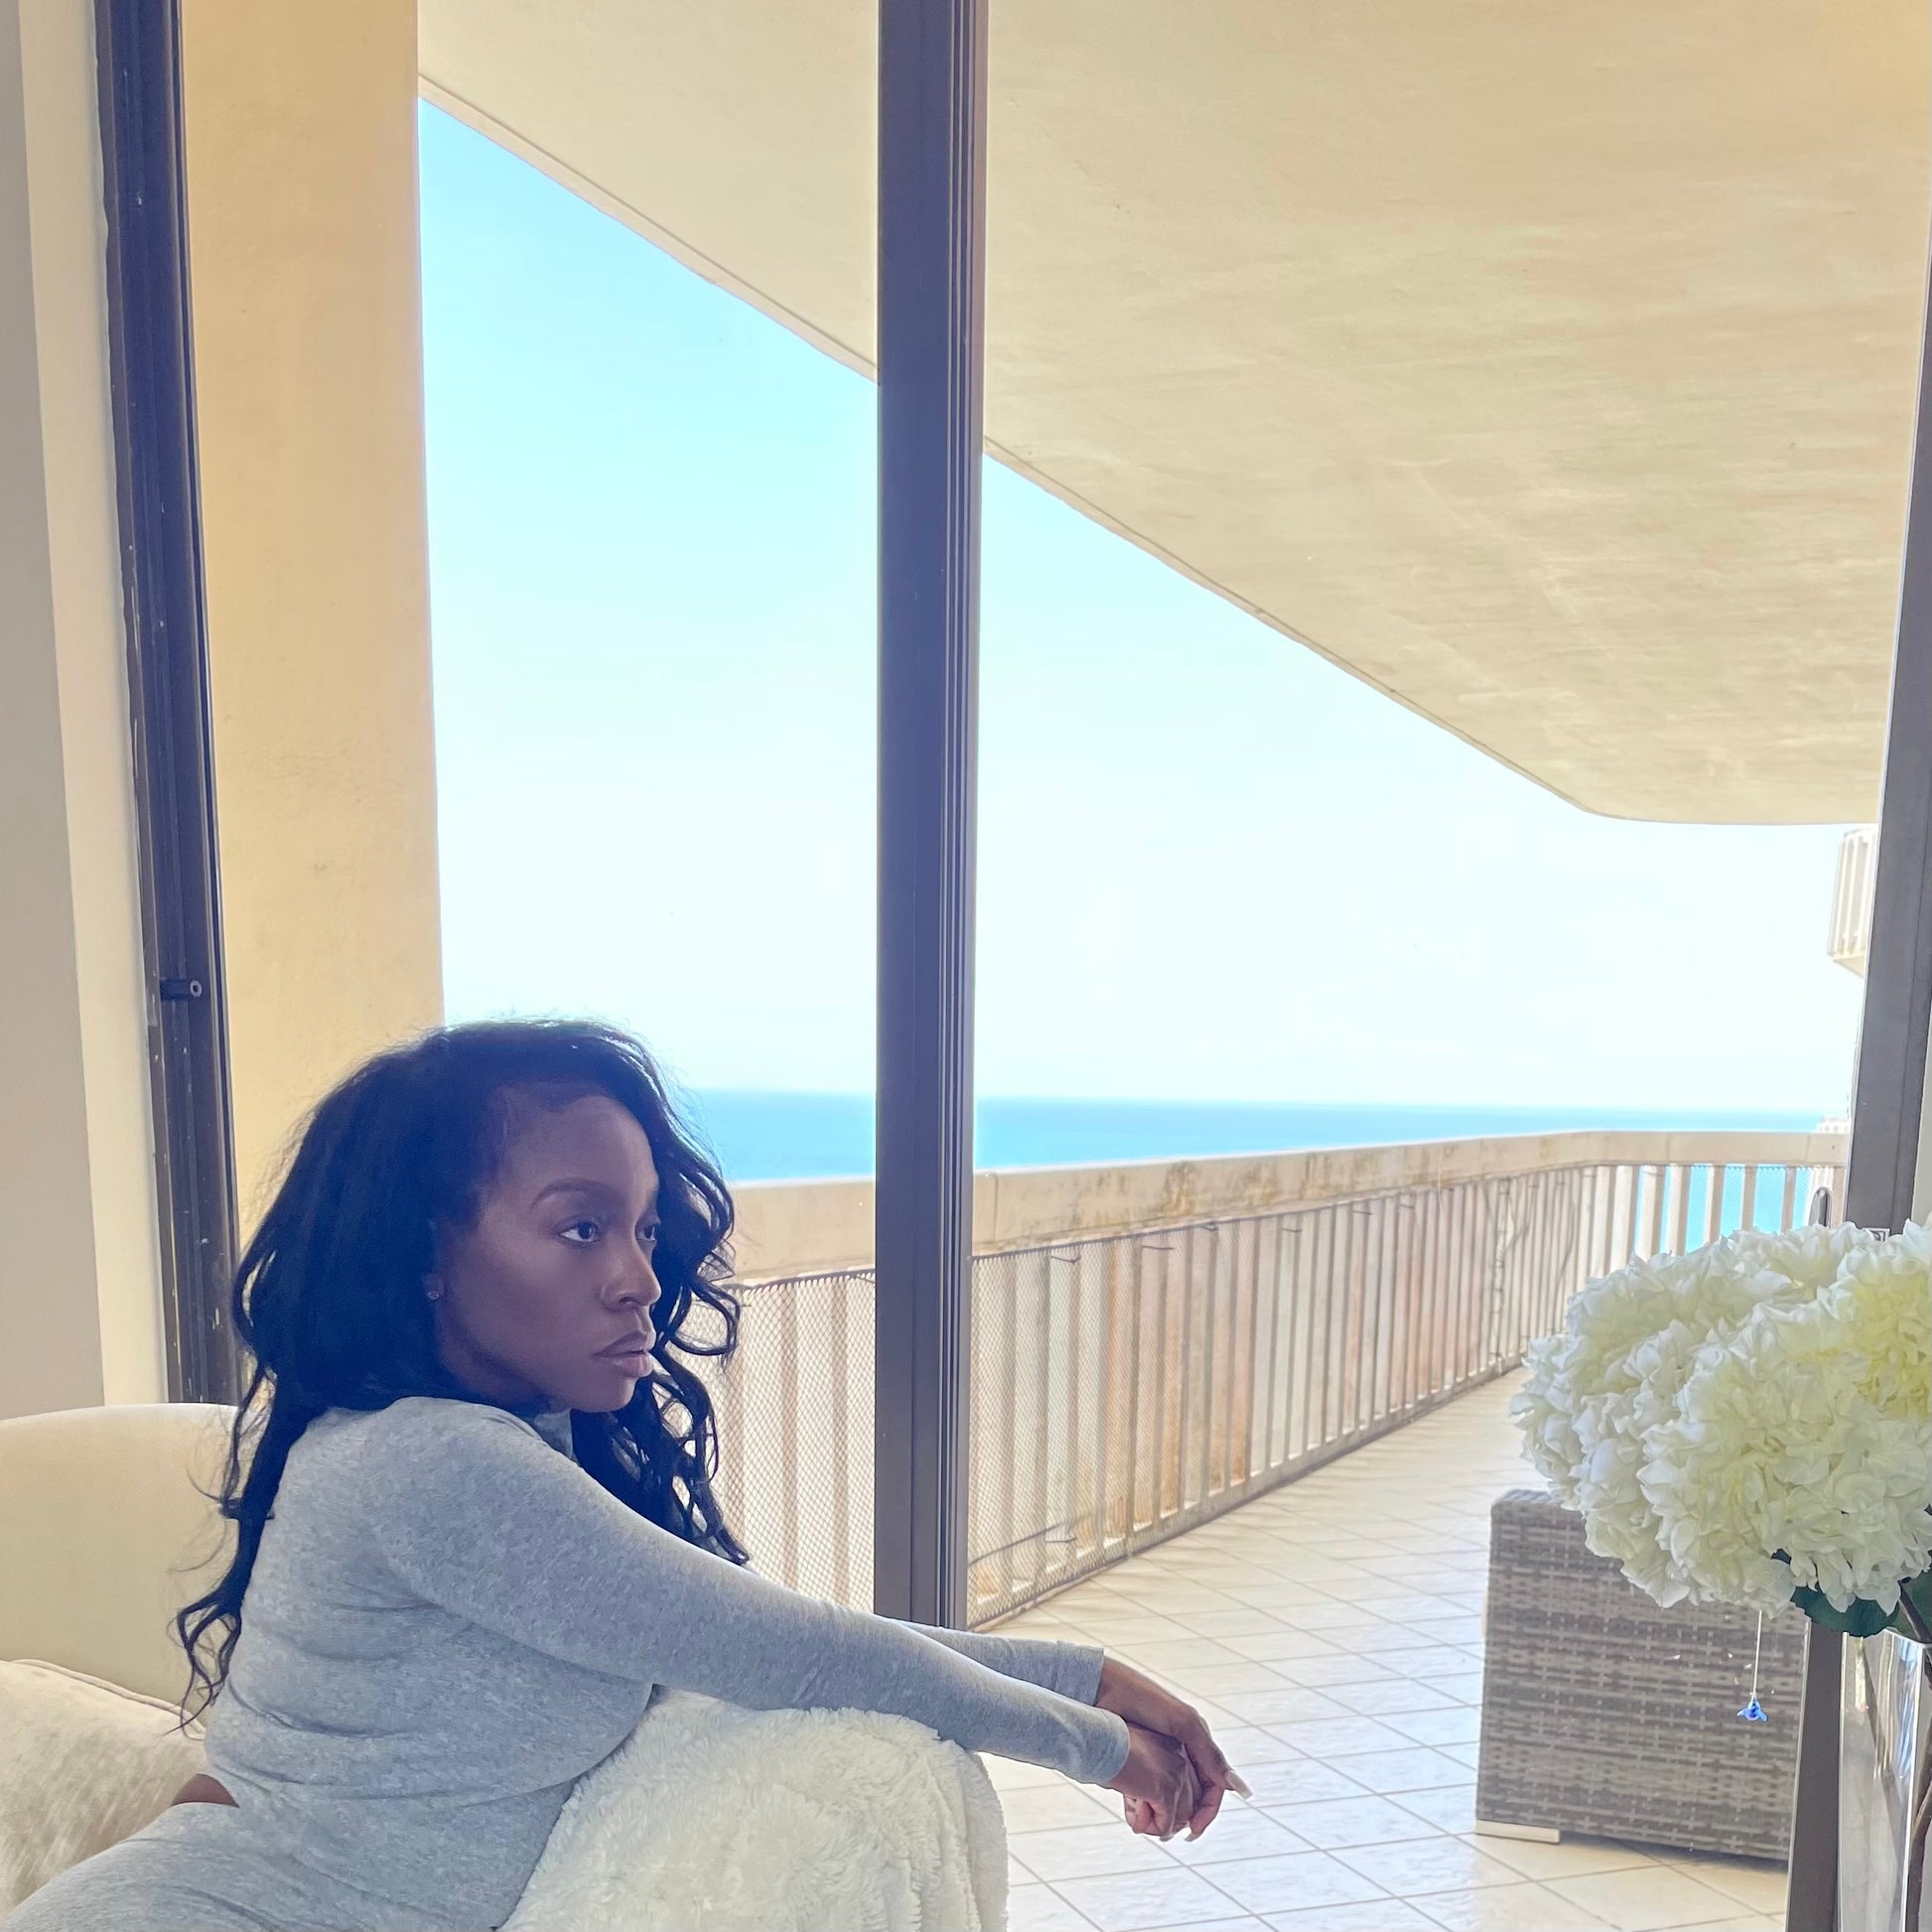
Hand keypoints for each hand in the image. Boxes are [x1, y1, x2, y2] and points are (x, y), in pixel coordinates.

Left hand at [1096, 1657, 1248, 1837]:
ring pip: (1171, 1796)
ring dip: (1165, 1814)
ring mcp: (1158, 1756)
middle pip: (1193, 1796)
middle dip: (1184, 1817)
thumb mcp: (1183, 1723)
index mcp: (1196, 1740)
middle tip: (1168, 1834)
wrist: (1102, 1689)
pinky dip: (1146, 1805)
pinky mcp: (1136, 1759)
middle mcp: (1180, 1750)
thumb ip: (1209, 1754)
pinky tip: (1137, 1813)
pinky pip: (1147, 1790)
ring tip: (1152, 1827)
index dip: (1207, 1812)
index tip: (1193, 1831)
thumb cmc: (1143, 1699)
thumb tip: (1237, 1788)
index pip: (1213, 1787)